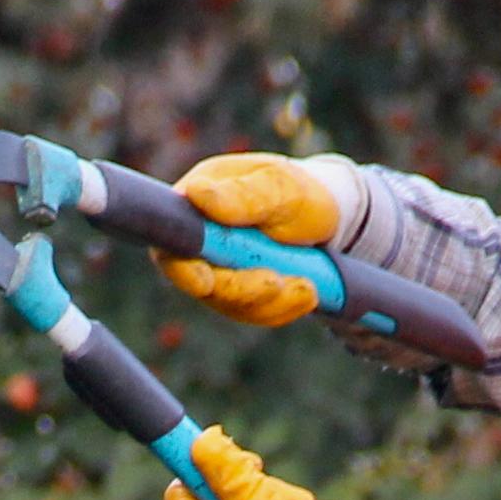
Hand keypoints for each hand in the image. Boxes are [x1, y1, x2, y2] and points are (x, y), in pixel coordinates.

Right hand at [164, 152, 358, 328]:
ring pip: (230, 303)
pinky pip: (254, 313)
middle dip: (241, 289)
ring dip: (270, 301)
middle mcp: (199, 240)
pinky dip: (283, 308)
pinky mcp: (240, 294)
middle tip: (277, 283)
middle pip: (200, 281)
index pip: (171, 242)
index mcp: (196, 203)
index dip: (181, 267)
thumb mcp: (280, 186)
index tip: (205, 282)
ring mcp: (219, 270)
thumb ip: (244, 195)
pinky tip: (307, 293)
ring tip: (308, 286)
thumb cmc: (299, 191)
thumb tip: (196, 194)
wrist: (329, 214)